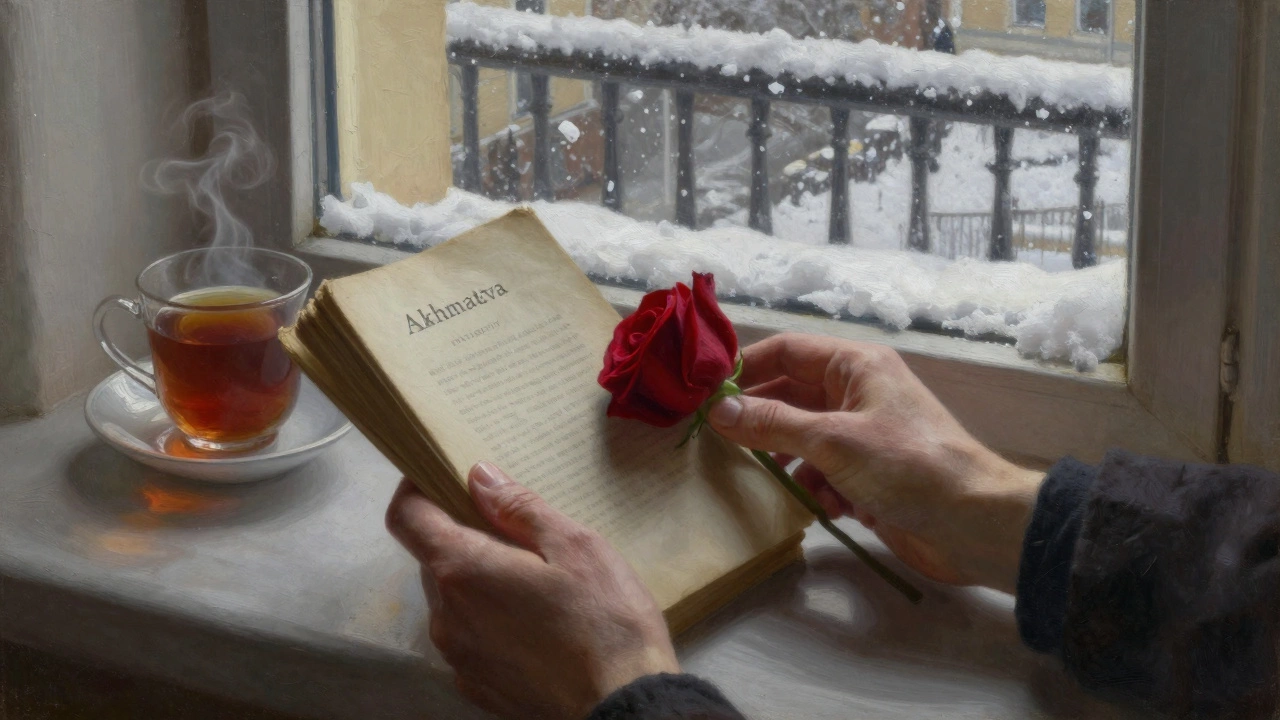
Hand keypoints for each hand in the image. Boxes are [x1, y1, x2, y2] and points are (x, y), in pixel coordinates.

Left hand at [386, 463, 679, 719]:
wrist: (624, 709)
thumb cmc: (606, 622)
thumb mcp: (576, 546)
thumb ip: (519, 508)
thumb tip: (479, 477)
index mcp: (463, 571)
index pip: (406, 519)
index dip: (414, 490)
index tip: (440, 477)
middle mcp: (446, 617)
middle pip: (433, 559)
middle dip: (462, 535)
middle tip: (514, 529)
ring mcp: (458, 659)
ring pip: (451, 601)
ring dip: (477, 581)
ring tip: (534, 581)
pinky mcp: (477, 688)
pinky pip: (469, 638)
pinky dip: (488, 620)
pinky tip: (535, 624)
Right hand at [707, 333, 1042, 592]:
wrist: (975, 523)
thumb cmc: (908, 466)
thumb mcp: (833, 440)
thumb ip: (773, 424)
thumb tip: (719, 411)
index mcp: (856, 366)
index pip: (787, 351)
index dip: (746, 369)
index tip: (706, 394)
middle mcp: (858, 393)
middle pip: (792, 397)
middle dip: (763, 423)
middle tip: (723, 446)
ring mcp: (865, 435)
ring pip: (804, 439)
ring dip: (792, 463)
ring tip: (781, 483)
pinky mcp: (870, 474)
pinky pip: (825, 473)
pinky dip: (820, 490)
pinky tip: (830, 508)